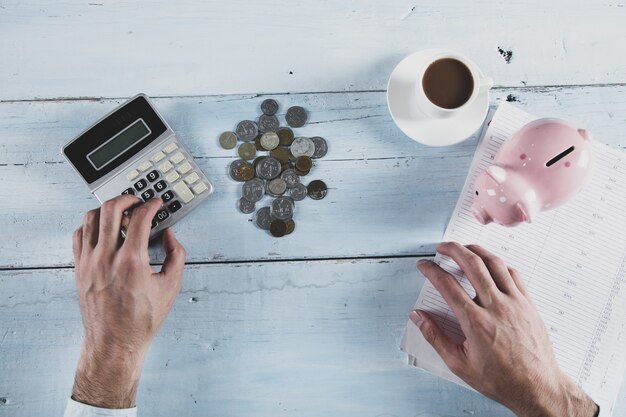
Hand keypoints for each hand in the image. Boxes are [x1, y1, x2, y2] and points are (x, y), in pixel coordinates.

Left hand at [71, 195, 185, 407]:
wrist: (116, 342)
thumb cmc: (141, 319)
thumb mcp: (171, 286)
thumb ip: (175, 255)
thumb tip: (169, 235)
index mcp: (132, 261)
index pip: (139, 218)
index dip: (151, 204)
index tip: (156, 203)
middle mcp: (107, 258)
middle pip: (110, 209)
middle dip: (127, 199)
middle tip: (137, 201)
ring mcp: (89, 262)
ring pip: (90, 218)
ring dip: (106, 210)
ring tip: (119, 214)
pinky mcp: (79, 269)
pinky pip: (78, 235)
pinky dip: (90, 225)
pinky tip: (101, 230)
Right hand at [410, 242, 597, 416]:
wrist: (537, 387)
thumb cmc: (501, 379)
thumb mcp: (459, 364)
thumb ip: (436, 337)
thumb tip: (419, 317)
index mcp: (476, 323)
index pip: (448, 285)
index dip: (432, 271)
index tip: (424, 266)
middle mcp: (496, 307)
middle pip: (472, 264)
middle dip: (453, 249)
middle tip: (442, 248)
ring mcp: (515, 303)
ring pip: (494, 263)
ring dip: (476, 250)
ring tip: (464, 248)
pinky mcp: (528, 304)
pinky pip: (513, 274)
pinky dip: (498, 264)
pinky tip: (490, 265)